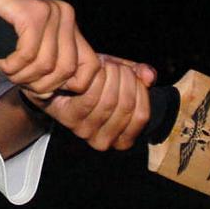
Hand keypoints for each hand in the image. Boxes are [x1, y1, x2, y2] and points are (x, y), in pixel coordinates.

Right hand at [0, 0, 99, 96]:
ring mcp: (50, 11)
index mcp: (71, 24)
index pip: (90, 67)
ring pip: (45, 65)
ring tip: (5, 68)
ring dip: (19, 76)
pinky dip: (9, 66)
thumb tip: (53, 94)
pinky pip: (27, 55)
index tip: (38, 87)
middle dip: (38, 84)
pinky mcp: (32, 13)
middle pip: (65, 70)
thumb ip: (50, 71)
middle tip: (16, 78)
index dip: (64, 86)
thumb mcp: (32, 54)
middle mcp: (65, 14)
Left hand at [24, 54, 155, 150]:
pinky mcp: (69, 118)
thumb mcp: (121, 75)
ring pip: (109, 101)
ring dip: (109, 77)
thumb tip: (150, 76)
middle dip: (125, 79)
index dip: (141, 91)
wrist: (59, 81)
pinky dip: (94, 79)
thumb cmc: (93, 79)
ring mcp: (86, 131)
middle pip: (125, 106)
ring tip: (104, 67)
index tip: (134, 75)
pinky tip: (91, 72)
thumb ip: (138, 75)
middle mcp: (104, 140)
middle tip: (116, 67)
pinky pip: (90, 96)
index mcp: (122, 137)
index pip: (141, 116)